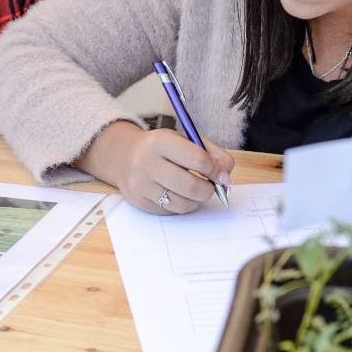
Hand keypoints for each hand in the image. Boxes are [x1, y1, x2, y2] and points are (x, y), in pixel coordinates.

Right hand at [77, 122, 233, 214]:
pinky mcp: (140, 202)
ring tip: (195, 190)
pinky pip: (171, 211)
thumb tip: (227, 176)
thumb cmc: (162, 148)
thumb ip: (211, 153)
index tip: (222, 175)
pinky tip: (178, 194)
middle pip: (191, 186)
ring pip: (182, 203)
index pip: (198, 159)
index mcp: (160, 142)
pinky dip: (182, 205)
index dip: (216, 170)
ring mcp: (141, 185)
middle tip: (211, 186)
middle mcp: (146, 163)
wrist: (124, 157)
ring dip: (197, 200)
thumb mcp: (185, 140)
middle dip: (209, 190)